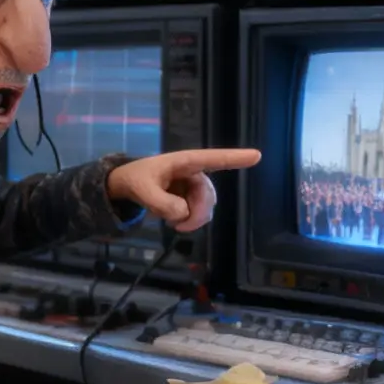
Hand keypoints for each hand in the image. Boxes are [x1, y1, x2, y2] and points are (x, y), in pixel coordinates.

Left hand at [108, 148, 263, 232]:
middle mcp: (194, 172)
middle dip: (198, 214)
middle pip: (209, 195)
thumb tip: (184, 213)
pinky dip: (189, 221)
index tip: (257, 155)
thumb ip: (160, 202)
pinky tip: (174, 221)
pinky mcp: (192, 198)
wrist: (127, 186)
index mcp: (184, 162)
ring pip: (207, 207)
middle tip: (179, 228)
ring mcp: (195, 186)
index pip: (213, 159)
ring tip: (172, 224)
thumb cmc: (135, 180)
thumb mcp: (141, 190)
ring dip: (193, 219)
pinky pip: (200, 213)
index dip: (235, 158)